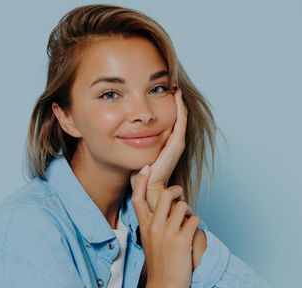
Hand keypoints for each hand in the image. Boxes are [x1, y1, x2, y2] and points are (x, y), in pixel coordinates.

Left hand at [130, 87, 187, 211]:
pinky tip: (177, 98)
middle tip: (172, 86)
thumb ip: (132, 144)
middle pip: (177, 117)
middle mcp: (173, 143)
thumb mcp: (135, 155)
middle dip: (175, 102)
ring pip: (180, 118)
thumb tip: (121, 133)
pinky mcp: (176, 145)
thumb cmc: (140, 176)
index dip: (167, 107)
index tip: (161, 92)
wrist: (147, 189)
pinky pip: (180, 122)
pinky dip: (180, 110)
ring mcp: (176, 143)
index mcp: (165, 144)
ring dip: (179, 103)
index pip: (168, 121)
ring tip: (176, 89)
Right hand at [131, 165, 201, 287]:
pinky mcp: (182, 240)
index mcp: (144, 227)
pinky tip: (193, 233)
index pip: (137, 198)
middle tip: (180, 197)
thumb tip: (166, 208)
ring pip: (182, 206)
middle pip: (163, 195)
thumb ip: (153, 225)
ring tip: (188, 221)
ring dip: (188, 211)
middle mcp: (154, 227)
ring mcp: (167, 233)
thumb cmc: (159, 265)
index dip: (140, 180)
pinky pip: (194, 220)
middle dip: (175, 191)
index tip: (145, 168)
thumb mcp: (149, 242)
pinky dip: (196, 224)